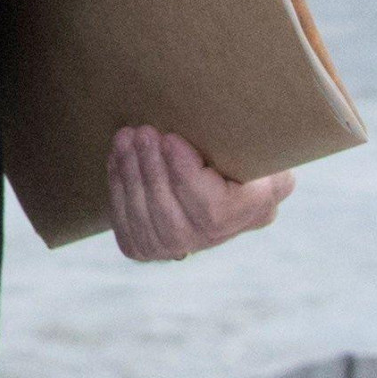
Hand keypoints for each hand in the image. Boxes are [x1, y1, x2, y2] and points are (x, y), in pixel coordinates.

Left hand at [107, 125, 292, 261]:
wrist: (199, 156)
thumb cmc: (226, 134)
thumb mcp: (248, 130)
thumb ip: (249, 135)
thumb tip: (238, 128)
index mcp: (258, 208)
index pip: (218, 209)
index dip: (187, 176)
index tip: (169, 139)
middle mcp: (225, 234)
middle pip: (177, 217)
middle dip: (153, 171)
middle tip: (141, 132)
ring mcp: (186, 247)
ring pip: (151, 223)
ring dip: (132, 176)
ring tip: (126, 139)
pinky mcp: (150, 249)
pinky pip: (130, 229)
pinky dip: (119, 191)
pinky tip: (117, 159)